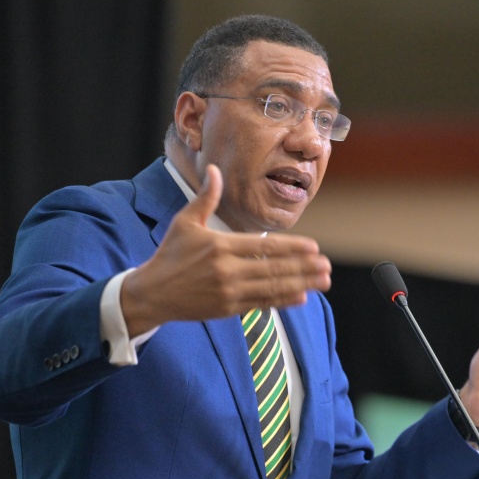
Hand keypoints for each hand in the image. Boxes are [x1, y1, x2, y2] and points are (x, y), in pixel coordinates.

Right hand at [120, 164, 331, 334]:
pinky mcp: (227, 309)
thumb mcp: (185, 222)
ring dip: (301, 285)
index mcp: (220, 246)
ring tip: (322, 281)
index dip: (292, 248)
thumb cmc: (170, 255)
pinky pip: (261, 304)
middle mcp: (227, 270)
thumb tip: (215, 169)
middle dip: (304, 268)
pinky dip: (283, 301)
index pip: (265, 246)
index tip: (314, 247)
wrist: (151, 293)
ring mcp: (229, 291)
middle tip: (327, 266)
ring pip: (272, 288)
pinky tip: (302, 297)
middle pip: (274, 268)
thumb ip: (206, 197)